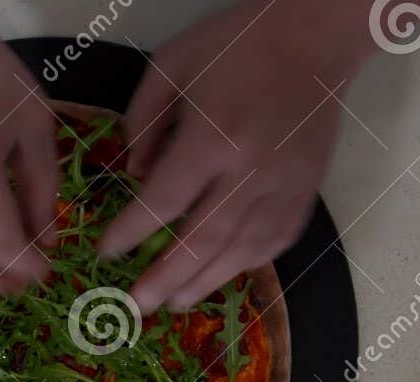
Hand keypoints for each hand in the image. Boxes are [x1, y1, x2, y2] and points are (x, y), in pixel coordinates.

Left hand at [98, 0, 375, 311]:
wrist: (314, 37)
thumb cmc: (236, 46)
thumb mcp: (171, 66)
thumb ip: (142, 122)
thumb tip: (136, 177)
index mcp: (212, 138)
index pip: (163, 201)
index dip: (130, 232)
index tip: (105, 252)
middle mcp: (250, 171)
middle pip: (202, 241)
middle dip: (164, 278)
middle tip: (136, 306)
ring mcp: (284, 187)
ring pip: (240, 250)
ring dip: (204, 282)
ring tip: (173, 303)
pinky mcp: (306, 191)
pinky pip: (274, 241)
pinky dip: (246, 263)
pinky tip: (221, 276)